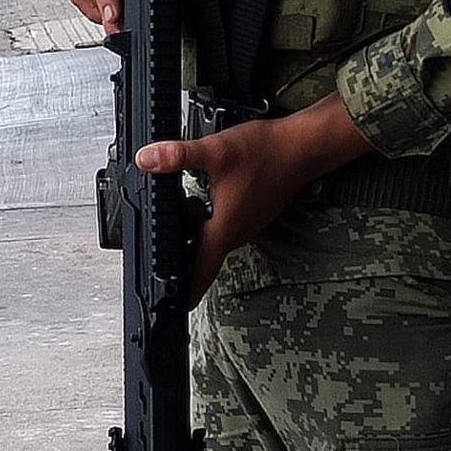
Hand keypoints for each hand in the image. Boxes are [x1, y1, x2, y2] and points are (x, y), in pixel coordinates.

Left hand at [135, 94, 374, 303]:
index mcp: (225, 228)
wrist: (304, 146)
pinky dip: (210, 226)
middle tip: (161, 265)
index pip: (201, 271)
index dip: (185, 290)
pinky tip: (200, 208)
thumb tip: (147, 160)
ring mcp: (247, 223)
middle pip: (205, 259)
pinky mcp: (252, 212)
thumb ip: (178, 156)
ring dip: (196, 242)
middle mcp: (237, 232)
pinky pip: (227, 228)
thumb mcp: (216, 150)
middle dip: (183, 264)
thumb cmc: (268, 152)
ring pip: (216, 242)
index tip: (172, 304)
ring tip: (174, 234)